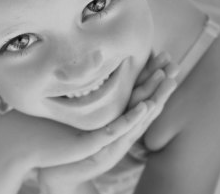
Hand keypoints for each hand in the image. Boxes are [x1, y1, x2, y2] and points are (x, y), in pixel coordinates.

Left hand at [37, 52, 177, 193]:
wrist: (44, 165)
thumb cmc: (60, 136)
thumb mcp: (79, 113)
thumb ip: (90, 94)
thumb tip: (90, 68)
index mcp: (113, 120)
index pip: (135, 93)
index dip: (150, 75)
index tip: (163, 55)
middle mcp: (117, 131)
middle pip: (144, 103)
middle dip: (160, 84)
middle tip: (175, 63)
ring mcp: (110, 141)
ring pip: (138, 117)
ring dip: (155, 97)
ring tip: (169, 80)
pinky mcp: (98, 148)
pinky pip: (119, 131)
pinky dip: (133, 118)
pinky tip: (145, 106)